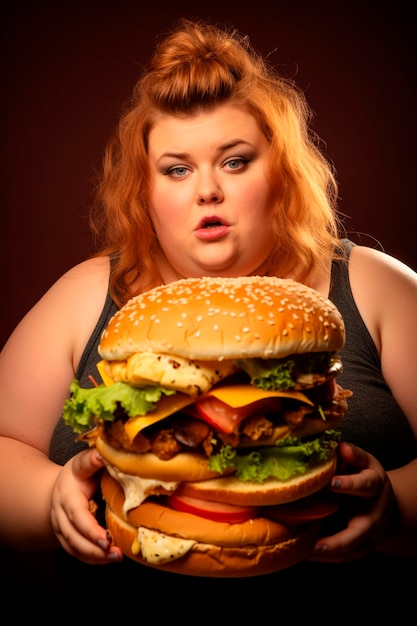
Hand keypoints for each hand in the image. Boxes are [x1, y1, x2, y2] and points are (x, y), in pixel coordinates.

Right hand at [50, 448, 122, 563]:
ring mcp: (61, 530)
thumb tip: (103, 455)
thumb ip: (93, 459)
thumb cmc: (77, 474)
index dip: (91, 530)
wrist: (61, 486)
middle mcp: (60, 516)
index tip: (107, 538)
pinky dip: (92, 559)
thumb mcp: (82, 463)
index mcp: (67, 497)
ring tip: (116, 557)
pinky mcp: (66, 539)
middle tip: (116, 553)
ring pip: (74, 549)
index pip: (77, 516)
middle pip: (74, 537)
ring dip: (95, 557)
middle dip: (94, 549)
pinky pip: (77, 553)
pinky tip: (108, 558)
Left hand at [310, 442, 395, 561]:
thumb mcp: (363, 461)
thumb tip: (339, 448)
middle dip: (341, 539)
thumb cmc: (365, 476)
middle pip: (361, 530)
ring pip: (354, 547)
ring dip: (332, 552)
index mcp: (375, 485)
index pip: (366, 485)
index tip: (332, 483)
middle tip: (318, 544)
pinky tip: (310, 554)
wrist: (384, 502)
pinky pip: (348, 555)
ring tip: (310, 552)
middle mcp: (374, 513)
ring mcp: (370, 533)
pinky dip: (331, 558)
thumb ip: (351, 455)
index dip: (350, 484)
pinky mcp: (363, 545)